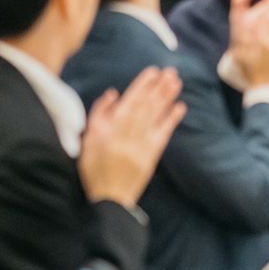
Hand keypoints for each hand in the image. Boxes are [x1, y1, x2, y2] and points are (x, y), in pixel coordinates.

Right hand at [79, 68, 183, 207]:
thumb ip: (98, 115)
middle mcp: (127, 136)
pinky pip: (163, 134)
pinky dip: (172, 119)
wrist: (109, 198)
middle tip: (170, 71)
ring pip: (155, 117)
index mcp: (110, 131)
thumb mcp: (88, 141)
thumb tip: (112, 93)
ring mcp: (141, 146)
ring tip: (176, 82)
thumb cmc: (95, 167)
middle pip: (145, 107)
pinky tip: (180, 106)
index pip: (129, 103)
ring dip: (167, 98)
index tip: (152, 71)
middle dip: (158, 88)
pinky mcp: (152, 155)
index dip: (142, 86)